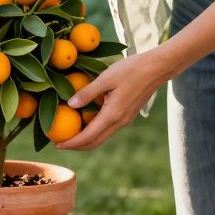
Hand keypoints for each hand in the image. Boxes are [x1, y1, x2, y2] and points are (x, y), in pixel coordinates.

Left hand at [58, 49, 172, 150]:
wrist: (157, 68)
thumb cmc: (131, 69)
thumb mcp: (106, 78)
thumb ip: (87, 93)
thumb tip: (70, 104)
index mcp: (113, 115)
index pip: (88, 137)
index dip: (72, 143)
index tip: (57, 145)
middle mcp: (120, 122)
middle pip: (95, 142)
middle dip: (77, 146)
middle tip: (59, 144)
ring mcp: (125, 120)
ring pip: (102, 137)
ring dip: (86, 139)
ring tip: (70, 135)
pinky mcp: (128, 115)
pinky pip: (108, 129)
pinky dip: (95, 131)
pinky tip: (85, 122)